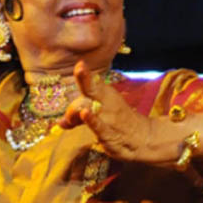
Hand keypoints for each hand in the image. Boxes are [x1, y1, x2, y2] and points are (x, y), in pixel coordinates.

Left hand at [59, 61, 175, 165]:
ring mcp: (107, 117)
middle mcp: (105, 102)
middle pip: (90, 88)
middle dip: (83, 79)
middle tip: (79, 70)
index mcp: (104, 94)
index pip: (90, 82)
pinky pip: (97, 124)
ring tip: (72, 113)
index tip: (80, 64)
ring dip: (76, 109)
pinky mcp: (108, 132)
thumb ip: (77, 117)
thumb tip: (60, 122)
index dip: (84, 74)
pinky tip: (85, 114)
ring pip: (88, 106)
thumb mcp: (98, 115)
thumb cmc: (116, 123)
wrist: (142, 138)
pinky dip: (91, 119)